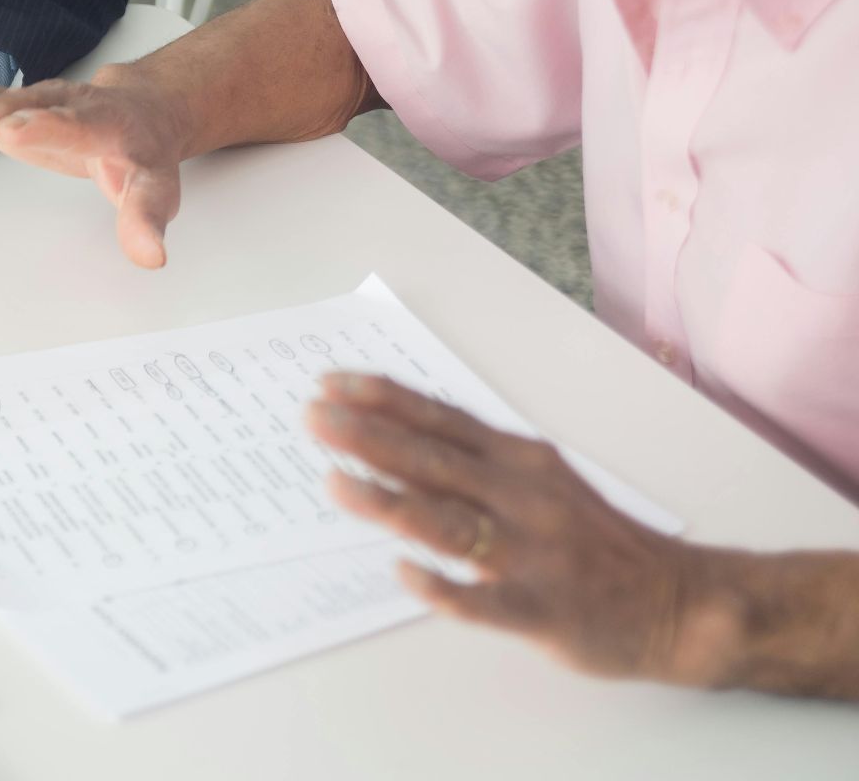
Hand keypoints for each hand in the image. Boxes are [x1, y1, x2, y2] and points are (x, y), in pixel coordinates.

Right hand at [0, 64, 190, 268]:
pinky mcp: (22, 106)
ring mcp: (45, 102)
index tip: (12, 132)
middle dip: (0, 114)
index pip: (75, 126)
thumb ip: (145, 220)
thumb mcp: (155, 189)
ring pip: (9, 99)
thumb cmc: (143, 152)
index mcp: (107, 124)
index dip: (45, 128)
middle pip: (34, 109)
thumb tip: (150, 255)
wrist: (143, 111)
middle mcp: (73, 105)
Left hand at [306, 374, 730, 686]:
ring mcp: (533, 554)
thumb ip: (474, 464)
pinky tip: (404, 574)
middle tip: (313, 420)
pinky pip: (486, 600)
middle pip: (435, 461)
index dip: (383, 400)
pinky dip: (445, 587)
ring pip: (450, 523)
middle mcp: (523, 497)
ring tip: (336, 484)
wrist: (680, 602)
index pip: (441, 420)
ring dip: (389, 501)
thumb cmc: (596, 539)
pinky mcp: (543, 609)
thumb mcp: (541, 480)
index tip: (330, 384)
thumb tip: (390, 445)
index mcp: (520, 461)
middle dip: (369, 438)